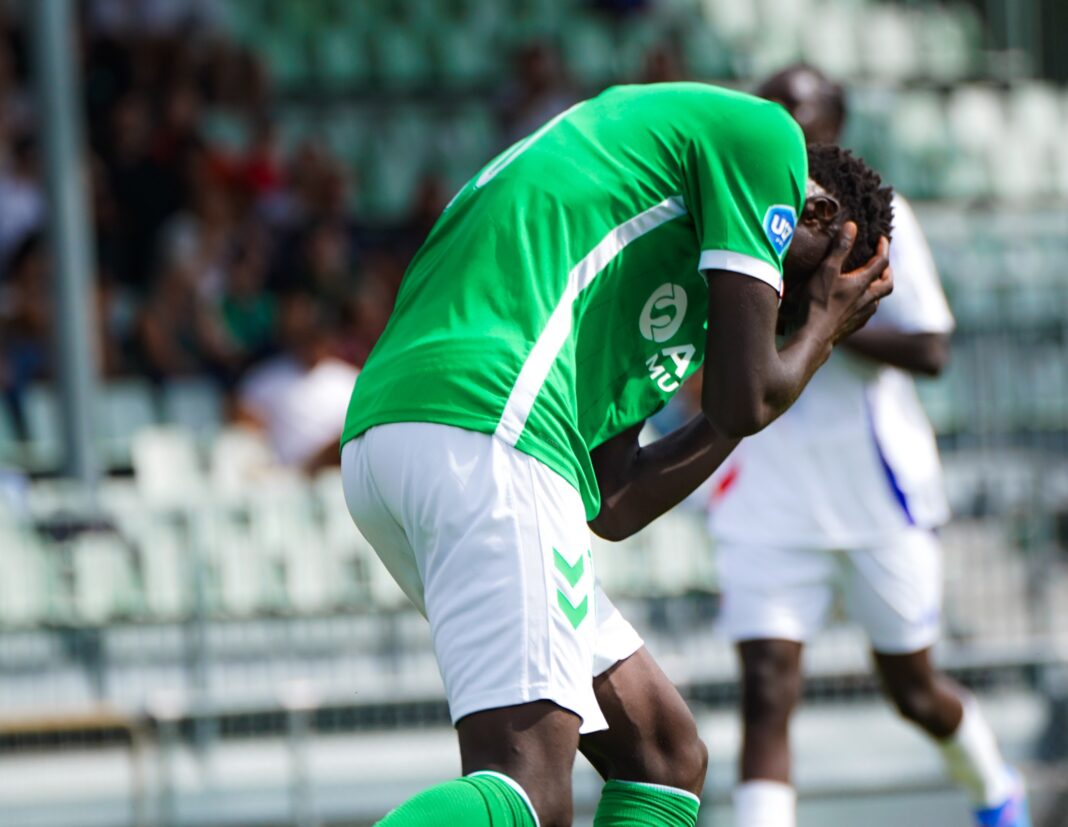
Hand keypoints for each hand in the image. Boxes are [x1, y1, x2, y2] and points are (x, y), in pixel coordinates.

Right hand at [804, 222, 891, 344]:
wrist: (814, 336)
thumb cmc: (819, 302)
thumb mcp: (827, 270)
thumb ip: (840, 248)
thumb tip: (852, 226)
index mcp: (862, 283)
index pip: (881, 262)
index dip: (883, 248)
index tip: (881, 238)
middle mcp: (867, 299)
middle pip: (887, 284)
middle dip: (887, 271)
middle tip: (882, 263)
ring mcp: (861, 314)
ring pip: (877, 300)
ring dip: (877, 288)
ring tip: (870, 283)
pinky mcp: (853, 326)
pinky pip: (867, 312)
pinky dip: (866, 304)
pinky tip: (857, 305)